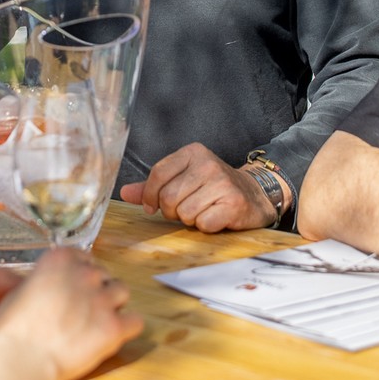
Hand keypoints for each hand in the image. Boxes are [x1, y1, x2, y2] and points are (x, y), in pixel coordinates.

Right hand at [0, 247, 142, 379]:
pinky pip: (136, 321)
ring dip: (113, 304)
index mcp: (61, 259)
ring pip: (123, 292)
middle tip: (83, 310)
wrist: (21, 360)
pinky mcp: (114, 327)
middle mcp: (85, 274)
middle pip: (104, 274)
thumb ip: (43, 280)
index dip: (81, 274)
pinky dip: (127, 328)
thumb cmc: (13, 331)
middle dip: (96, 290)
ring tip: (98, 321)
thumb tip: (50, 285)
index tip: (76, 288)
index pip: (85, 257)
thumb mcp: (19, 291)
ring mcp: (102, 300)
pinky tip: (114, 335)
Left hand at [118, 143, 277, 231]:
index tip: (153, 206)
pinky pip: (203, 224)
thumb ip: (153, 186)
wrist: (254, 194)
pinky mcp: (234, 203)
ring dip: (190, 219)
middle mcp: (208, 164)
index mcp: (192, 152)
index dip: (150, 195)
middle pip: (169, 197)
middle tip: (186, 208)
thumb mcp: (183, 179)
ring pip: (184, 213)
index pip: (157, 174)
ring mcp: (222, 183)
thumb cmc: (212, 188)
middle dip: (172, 211)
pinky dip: (206, 227)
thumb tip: (124, 193)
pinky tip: (216, 217)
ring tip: (203, 210)